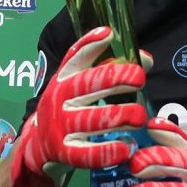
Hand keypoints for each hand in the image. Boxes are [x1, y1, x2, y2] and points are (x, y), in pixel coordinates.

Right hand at [9, 26, 150, 186]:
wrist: (40, 146)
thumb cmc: (72, 109)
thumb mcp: (85, 87)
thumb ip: (113, 70)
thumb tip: (146, 59)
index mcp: (64, 78)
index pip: (75, 57)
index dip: (90, 44)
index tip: (108, 33)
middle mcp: (58, 98)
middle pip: (87, 85)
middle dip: (115, 79)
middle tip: (139, 79)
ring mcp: (59, 125)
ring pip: (92, 119)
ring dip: (119, 116)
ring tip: (139, 117)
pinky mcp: (63, 152)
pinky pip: (87, 153)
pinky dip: (108, 151)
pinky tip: (127, 147)